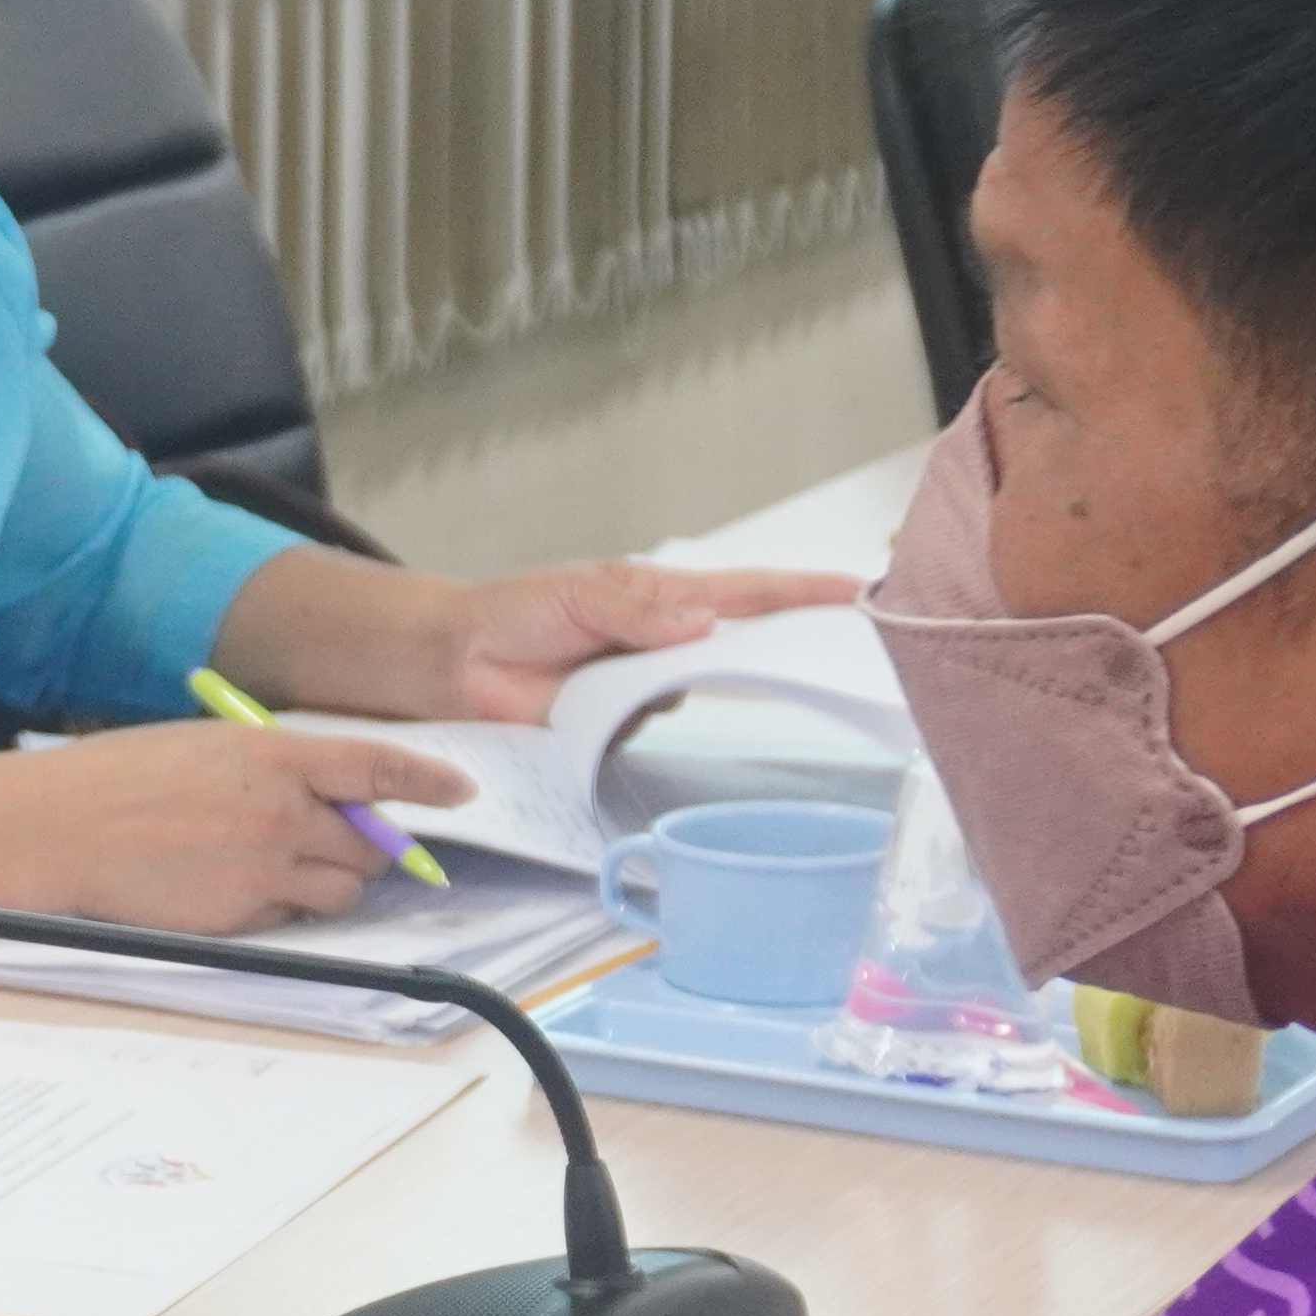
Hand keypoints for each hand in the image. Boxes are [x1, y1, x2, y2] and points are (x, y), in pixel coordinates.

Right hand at [26, 719, 473, 929]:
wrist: (60, 830)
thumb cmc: (121, 778)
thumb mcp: (208, 747)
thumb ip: (274, 766)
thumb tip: (325, 794)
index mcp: (272, 755)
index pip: (375, 768)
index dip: (427, 781)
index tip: (460, 791)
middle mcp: (279, 813)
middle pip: (371, 844)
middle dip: (369, 846)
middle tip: (347, 840)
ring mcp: (262, 869)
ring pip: (342, 891)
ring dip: (331, 881)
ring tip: (281, 863)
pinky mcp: (240, 917)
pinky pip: (292, 917)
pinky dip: (283, 906)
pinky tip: (235, 883)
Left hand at [432, 563, 865, 726]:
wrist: (460, 661)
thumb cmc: (518, 611)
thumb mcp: (577, 594)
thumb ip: (637, 610)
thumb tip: (699, 624)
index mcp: (666, 597)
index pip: (749, 593)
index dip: (803, 592)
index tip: (856, 589)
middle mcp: (668, 642)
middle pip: (742, 646)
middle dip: (783, 648)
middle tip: (829, 653)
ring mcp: (648, 686)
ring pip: (698, 693)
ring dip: (689, 688)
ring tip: (644, 674)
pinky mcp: (622, 725)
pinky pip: (652, 726)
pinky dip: (640, 719)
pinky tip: (607, 708)